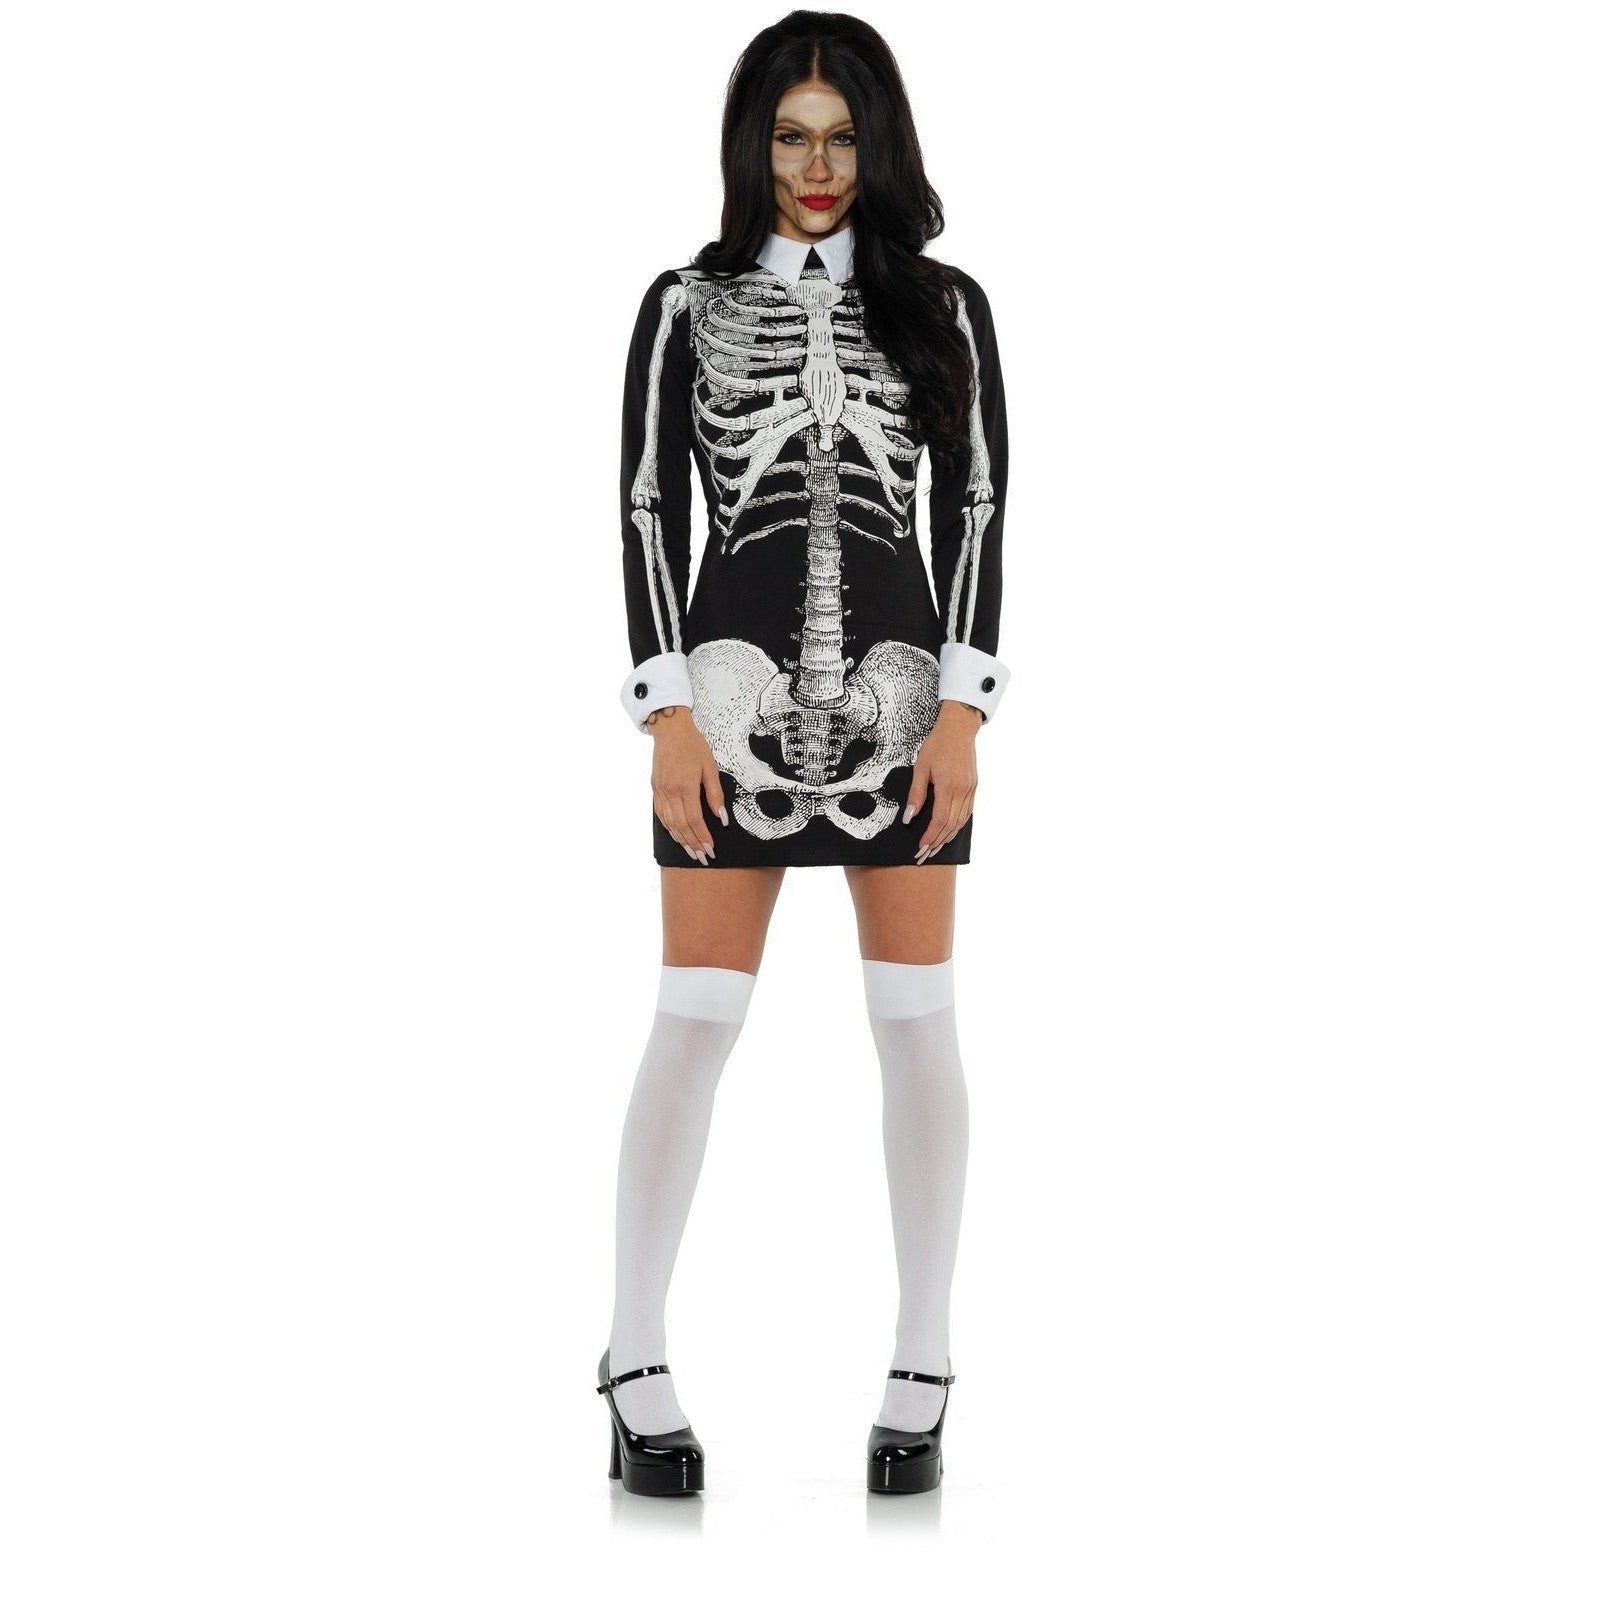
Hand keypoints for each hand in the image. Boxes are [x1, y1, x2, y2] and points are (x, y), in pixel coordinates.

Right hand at [648, 706, 728, 864]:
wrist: (670, 729)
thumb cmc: (693, 745)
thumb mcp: (710, 766)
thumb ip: (715, 794)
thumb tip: (722, 818)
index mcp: (685, 786)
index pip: (694, 820)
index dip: (703, 837)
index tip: (711, 849)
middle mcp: (670, 791)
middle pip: (681, 826)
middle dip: (693, 844)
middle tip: (703, 858)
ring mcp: (660, 791)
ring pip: (669, 823)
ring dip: (680, 840)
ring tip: (691, 853)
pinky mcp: (655, 789)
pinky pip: (661, 814)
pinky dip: (669, 828)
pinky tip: (677, 836)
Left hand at [903, 701, 982, 862]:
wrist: (958, 728)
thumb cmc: (936, 745)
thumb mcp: (920, 767)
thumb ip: (915, 794)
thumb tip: (909, 818)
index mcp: (948, 786)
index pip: (939, 820)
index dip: (930, 837)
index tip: (920, 848)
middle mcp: (963, 791)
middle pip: (951, 825)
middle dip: (937, 843)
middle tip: (925, 856)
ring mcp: (971, 790)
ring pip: (961, 822)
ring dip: (948, 838)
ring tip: (936, 849)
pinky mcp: (973, 787)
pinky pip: (967, 813)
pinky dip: (957, 826)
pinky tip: (949, 832)